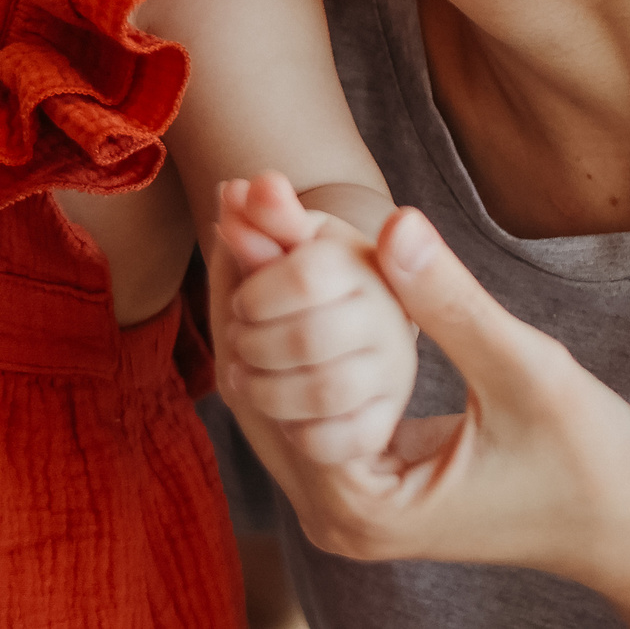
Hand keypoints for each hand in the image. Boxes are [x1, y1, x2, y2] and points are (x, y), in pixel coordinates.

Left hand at [215, 174, 416, 463]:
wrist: (349, 334)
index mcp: (363, 261)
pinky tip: (286, 413)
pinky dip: (300, 431)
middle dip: (253, 344)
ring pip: (322, 393)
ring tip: (247, 375)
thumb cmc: (307, 282)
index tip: (244, 301)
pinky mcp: (388, 422)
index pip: (305, 275)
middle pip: (307, 339)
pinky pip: (339, 439)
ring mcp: (393, 374)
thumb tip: (236, 190)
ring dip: (266, 389)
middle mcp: (389, 317)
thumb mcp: (286, 242)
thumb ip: (262, 219)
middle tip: (240, 341)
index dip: (256, 294)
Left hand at [219, 200, 629, 627]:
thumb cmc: (593, 462)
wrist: (629, 531)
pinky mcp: (364, 490)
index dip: (257, 284)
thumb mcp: (528, 372)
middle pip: (259, 387)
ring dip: (270, 311)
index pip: (272, 379)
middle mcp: (336, 520)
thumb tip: (394, 221)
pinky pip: (307, 403)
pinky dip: (300, 339)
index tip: (240, 203)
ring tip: (252, 216)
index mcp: (362, 503)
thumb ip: (454, 302)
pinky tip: (297, 269)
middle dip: (250, 290)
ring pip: (275, 394)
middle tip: (236, 196)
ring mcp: (346, 511)